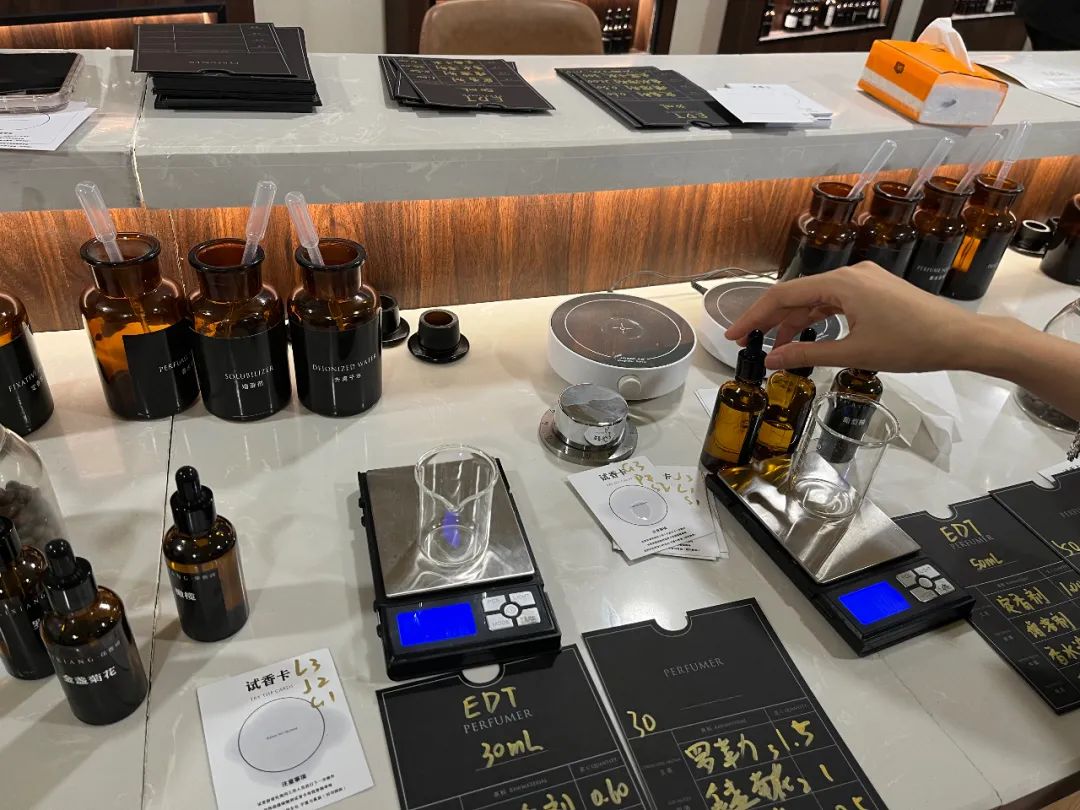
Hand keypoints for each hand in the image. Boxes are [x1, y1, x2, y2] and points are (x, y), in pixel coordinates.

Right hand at [725, 262, 978, 371]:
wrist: (960, 338)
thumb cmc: (910, 344)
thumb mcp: (854, 353)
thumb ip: (807, 353)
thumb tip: (770, 359)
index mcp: (841, 283)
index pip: (783, 295)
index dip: (753, 316)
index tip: (733, 335)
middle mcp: (849, 273)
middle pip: (796, 293)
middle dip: (769, 318)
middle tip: (746, 342)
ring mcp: (864, 279)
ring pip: (815, 297)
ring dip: (793, 320)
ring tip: (775, 346)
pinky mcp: (875, 289)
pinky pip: (835, 300)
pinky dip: (817, 317)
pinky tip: (808, 334)